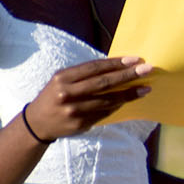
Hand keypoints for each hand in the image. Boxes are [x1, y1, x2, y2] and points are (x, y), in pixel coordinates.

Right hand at [22, 56, 152, 140]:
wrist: (38, 122)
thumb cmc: (55, 95)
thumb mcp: (62, 80)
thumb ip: (84, 74)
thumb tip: (116, 68)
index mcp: (63, 78)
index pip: (95, 68)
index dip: (116, 63)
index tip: (134, 59)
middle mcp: (67, 93)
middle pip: (103, 83)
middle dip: (127, 76)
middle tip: (146, 70)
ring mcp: (74, 110)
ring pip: (107, 101)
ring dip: (128, 94)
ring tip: (145, 88)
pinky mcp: (80, 124)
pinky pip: (104, 113)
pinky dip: (117, 106)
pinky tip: (128, 100)